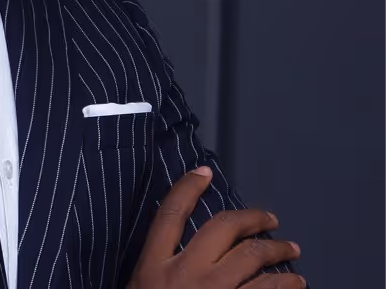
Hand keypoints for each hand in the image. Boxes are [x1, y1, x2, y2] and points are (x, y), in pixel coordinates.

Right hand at [128, 166, 304, 287]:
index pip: (170, 213)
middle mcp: (184, 275)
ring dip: (277, 251)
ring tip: (290, 249)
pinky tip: (295, 284)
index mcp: (153, 266)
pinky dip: (285, 286)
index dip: (187, 187)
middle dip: (250, 218)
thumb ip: (157, 269)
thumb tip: (180, 245)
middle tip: (269, 218)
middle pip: (221, 228)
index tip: (204, 172)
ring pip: (252, 258)